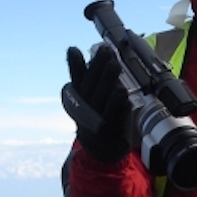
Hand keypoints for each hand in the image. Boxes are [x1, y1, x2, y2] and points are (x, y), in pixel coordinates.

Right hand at [65, 45, 131, 161]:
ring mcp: (99, 119)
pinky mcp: (112, 128)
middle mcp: (86, 108)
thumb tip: (74, 50)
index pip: (77, 79)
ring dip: (108, 81)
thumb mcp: (87, 95)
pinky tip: (122, 91)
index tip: (74, 49)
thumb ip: (83, 73)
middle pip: (92, 86)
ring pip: (103, 98)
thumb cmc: (95, 113)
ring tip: (115, 65)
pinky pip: (115, 114)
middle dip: (98, 68)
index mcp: (79, 98)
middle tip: (106, 51)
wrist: (100, 147)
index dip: (75, 65)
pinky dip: (118, 103)